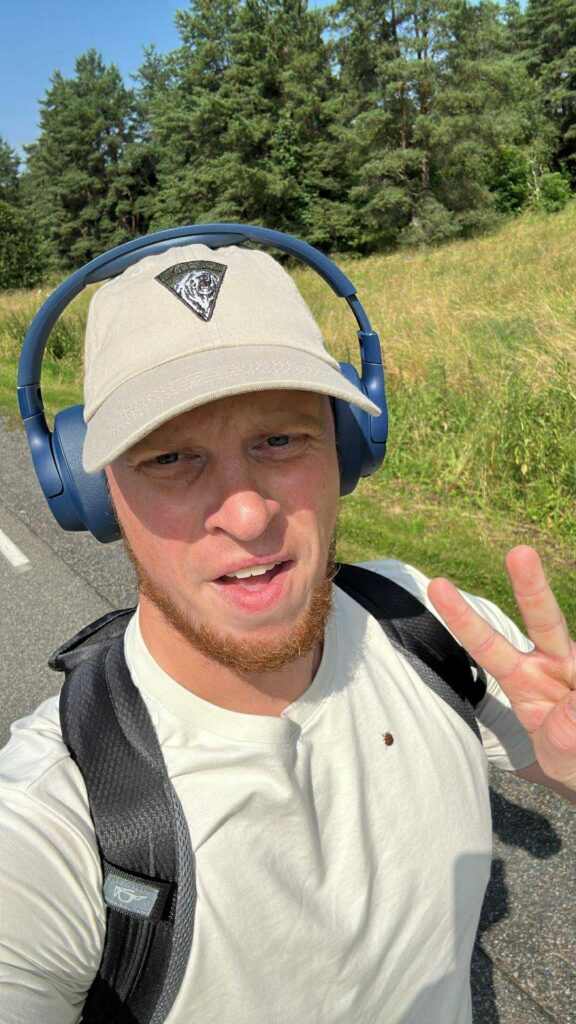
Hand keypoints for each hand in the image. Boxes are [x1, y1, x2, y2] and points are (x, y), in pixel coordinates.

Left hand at [427, 546, 575, 791]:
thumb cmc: (573, 755)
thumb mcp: (560, 758)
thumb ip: (563, 739)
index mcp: (523, 677)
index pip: (488, 645)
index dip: (463, 619)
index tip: (436, 586)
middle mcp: (555, 660)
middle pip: (544, 619)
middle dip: (531, 586)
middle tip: (519, 552)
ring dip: (575, 698)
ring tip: (570, 712)